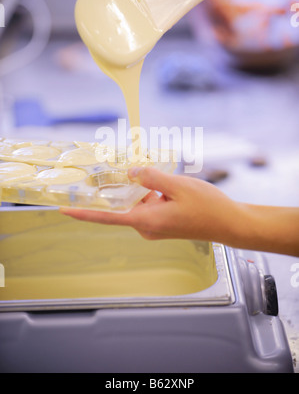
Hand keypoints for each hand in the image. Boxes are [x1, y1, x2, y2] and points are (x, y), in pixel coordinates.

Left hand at [61, 166, 244, 241]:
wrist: (230, 223)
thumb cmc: (207, 207)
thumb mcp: (178, 186)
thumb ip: (152, 178)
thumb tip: (132, 173)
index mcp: (147, 220)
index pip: (107, 218)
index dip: (84, 214)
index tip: (64, 211)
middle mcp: (147, 227)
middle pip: (123, 206)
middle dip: (119, 188)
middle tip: (116, 169)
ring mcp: (156, 226)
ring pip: (137, 203)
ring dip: (138, 189)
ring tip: (146, 171)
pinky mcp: (164, 223)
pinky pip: (148, 206)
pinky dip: (149, 193)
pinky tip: (160, 181)